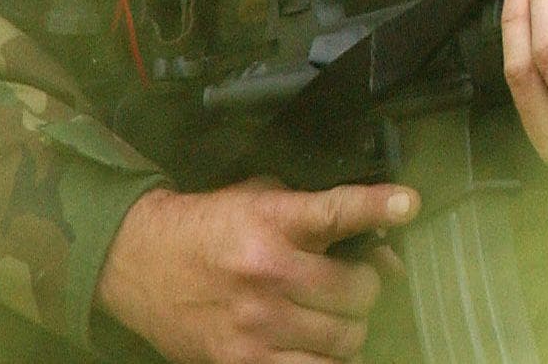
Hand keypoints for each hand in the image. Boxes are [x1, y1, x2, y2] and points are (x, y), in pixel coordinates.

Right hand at [96, 177, 413, 363]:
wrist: (138, 263)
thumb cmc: (210, 228)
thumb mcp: (263, 200)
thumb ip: (322, 218)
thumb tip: (386, 250)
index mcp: (272, 221)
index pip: (336, 212)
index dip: (378, 206)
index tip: (408, 203)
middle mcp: (267, 271)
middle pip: (357, 290)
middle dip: (366, 288)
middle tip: (353, 285)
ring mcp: (255, 322)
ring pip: (346, 338)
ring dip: (351, 329)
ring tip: (333, 317)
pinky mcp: (242, 360)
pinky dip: (330, 362)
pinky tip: (323, 348)